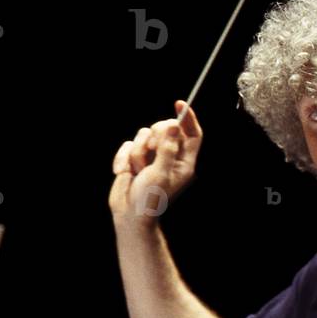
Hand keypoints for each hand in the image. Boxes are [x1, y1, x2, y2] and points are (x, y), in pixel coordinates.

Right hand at [109, 100, 202, 229]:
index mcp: (183, 162)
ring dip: (137, 153)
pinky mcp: (134, 158)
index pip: (192, 134)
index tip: (179, 103)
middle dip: (154, 137)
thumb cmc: (149, 198)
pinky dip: (124, 158)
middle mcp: (168, 156)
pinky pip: (128, 145)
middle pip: (165, 128)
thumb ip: (168, 148)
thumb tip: (174, 125)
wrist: (128, 214)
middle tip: (151, 150)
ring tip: (137, 171)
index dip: (187, 118)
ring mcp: (150, 157)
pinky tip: (125, 173)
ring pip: (143, 135)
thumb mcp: (161, 173)